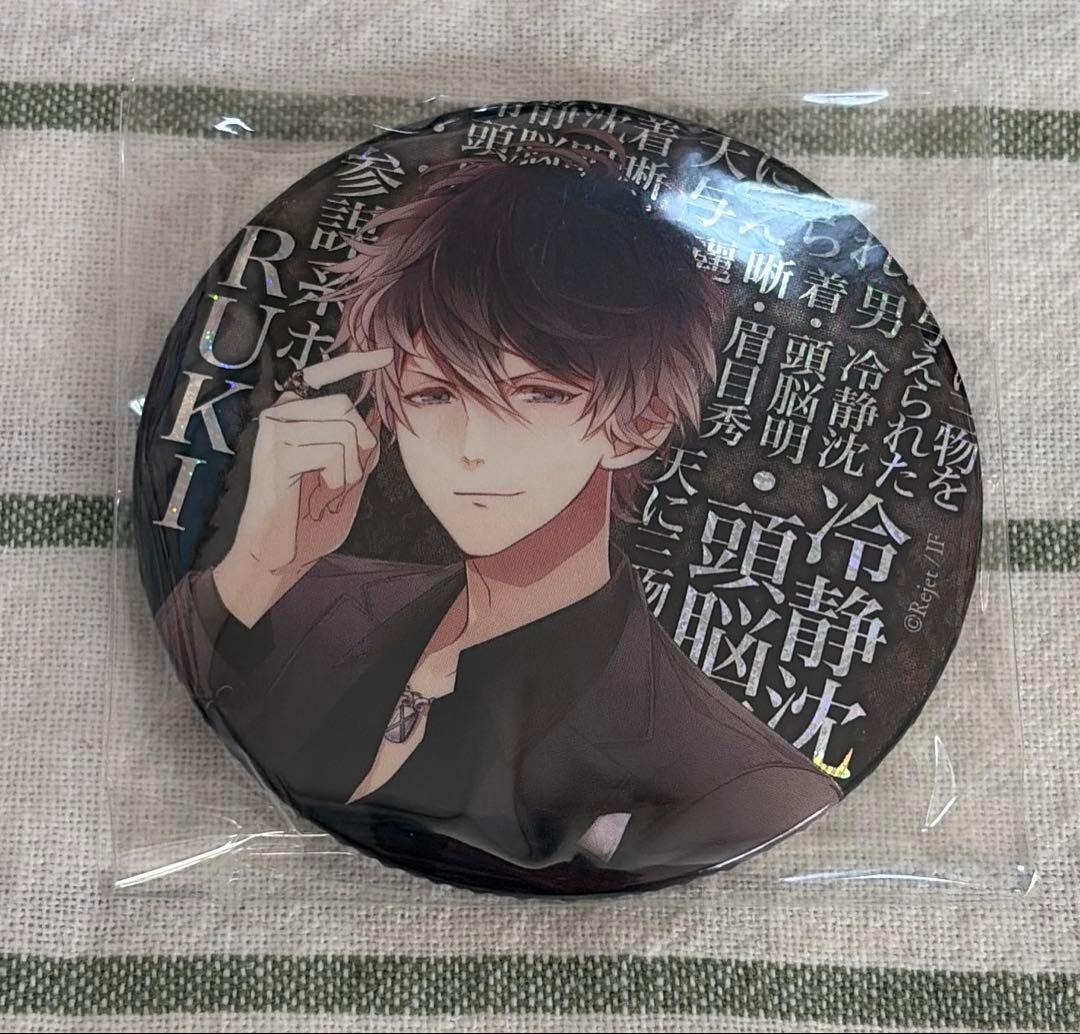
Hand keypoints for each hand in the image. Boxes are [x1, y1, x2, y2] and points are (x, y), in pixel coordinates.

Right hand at [213, 349, 392, 626]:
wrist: (276, 554)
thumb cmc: (307, 520)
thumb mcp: (344, 477)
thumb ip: (356, 447)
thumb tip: (375, 414)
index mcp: (292, 416)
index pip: (323, 374)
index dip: (355, 361)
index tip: (387, 355)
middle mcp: (278, 416)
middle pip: (343, 405)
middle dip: (359, 443)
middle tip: (345, 473)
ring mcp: (274, 433)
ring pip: (342, 428)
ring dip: (350, 466)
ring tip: (330, 485)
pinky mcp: (276, 453)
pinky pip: (331, 450)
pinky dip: (338, 475)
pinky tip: (320, 489)